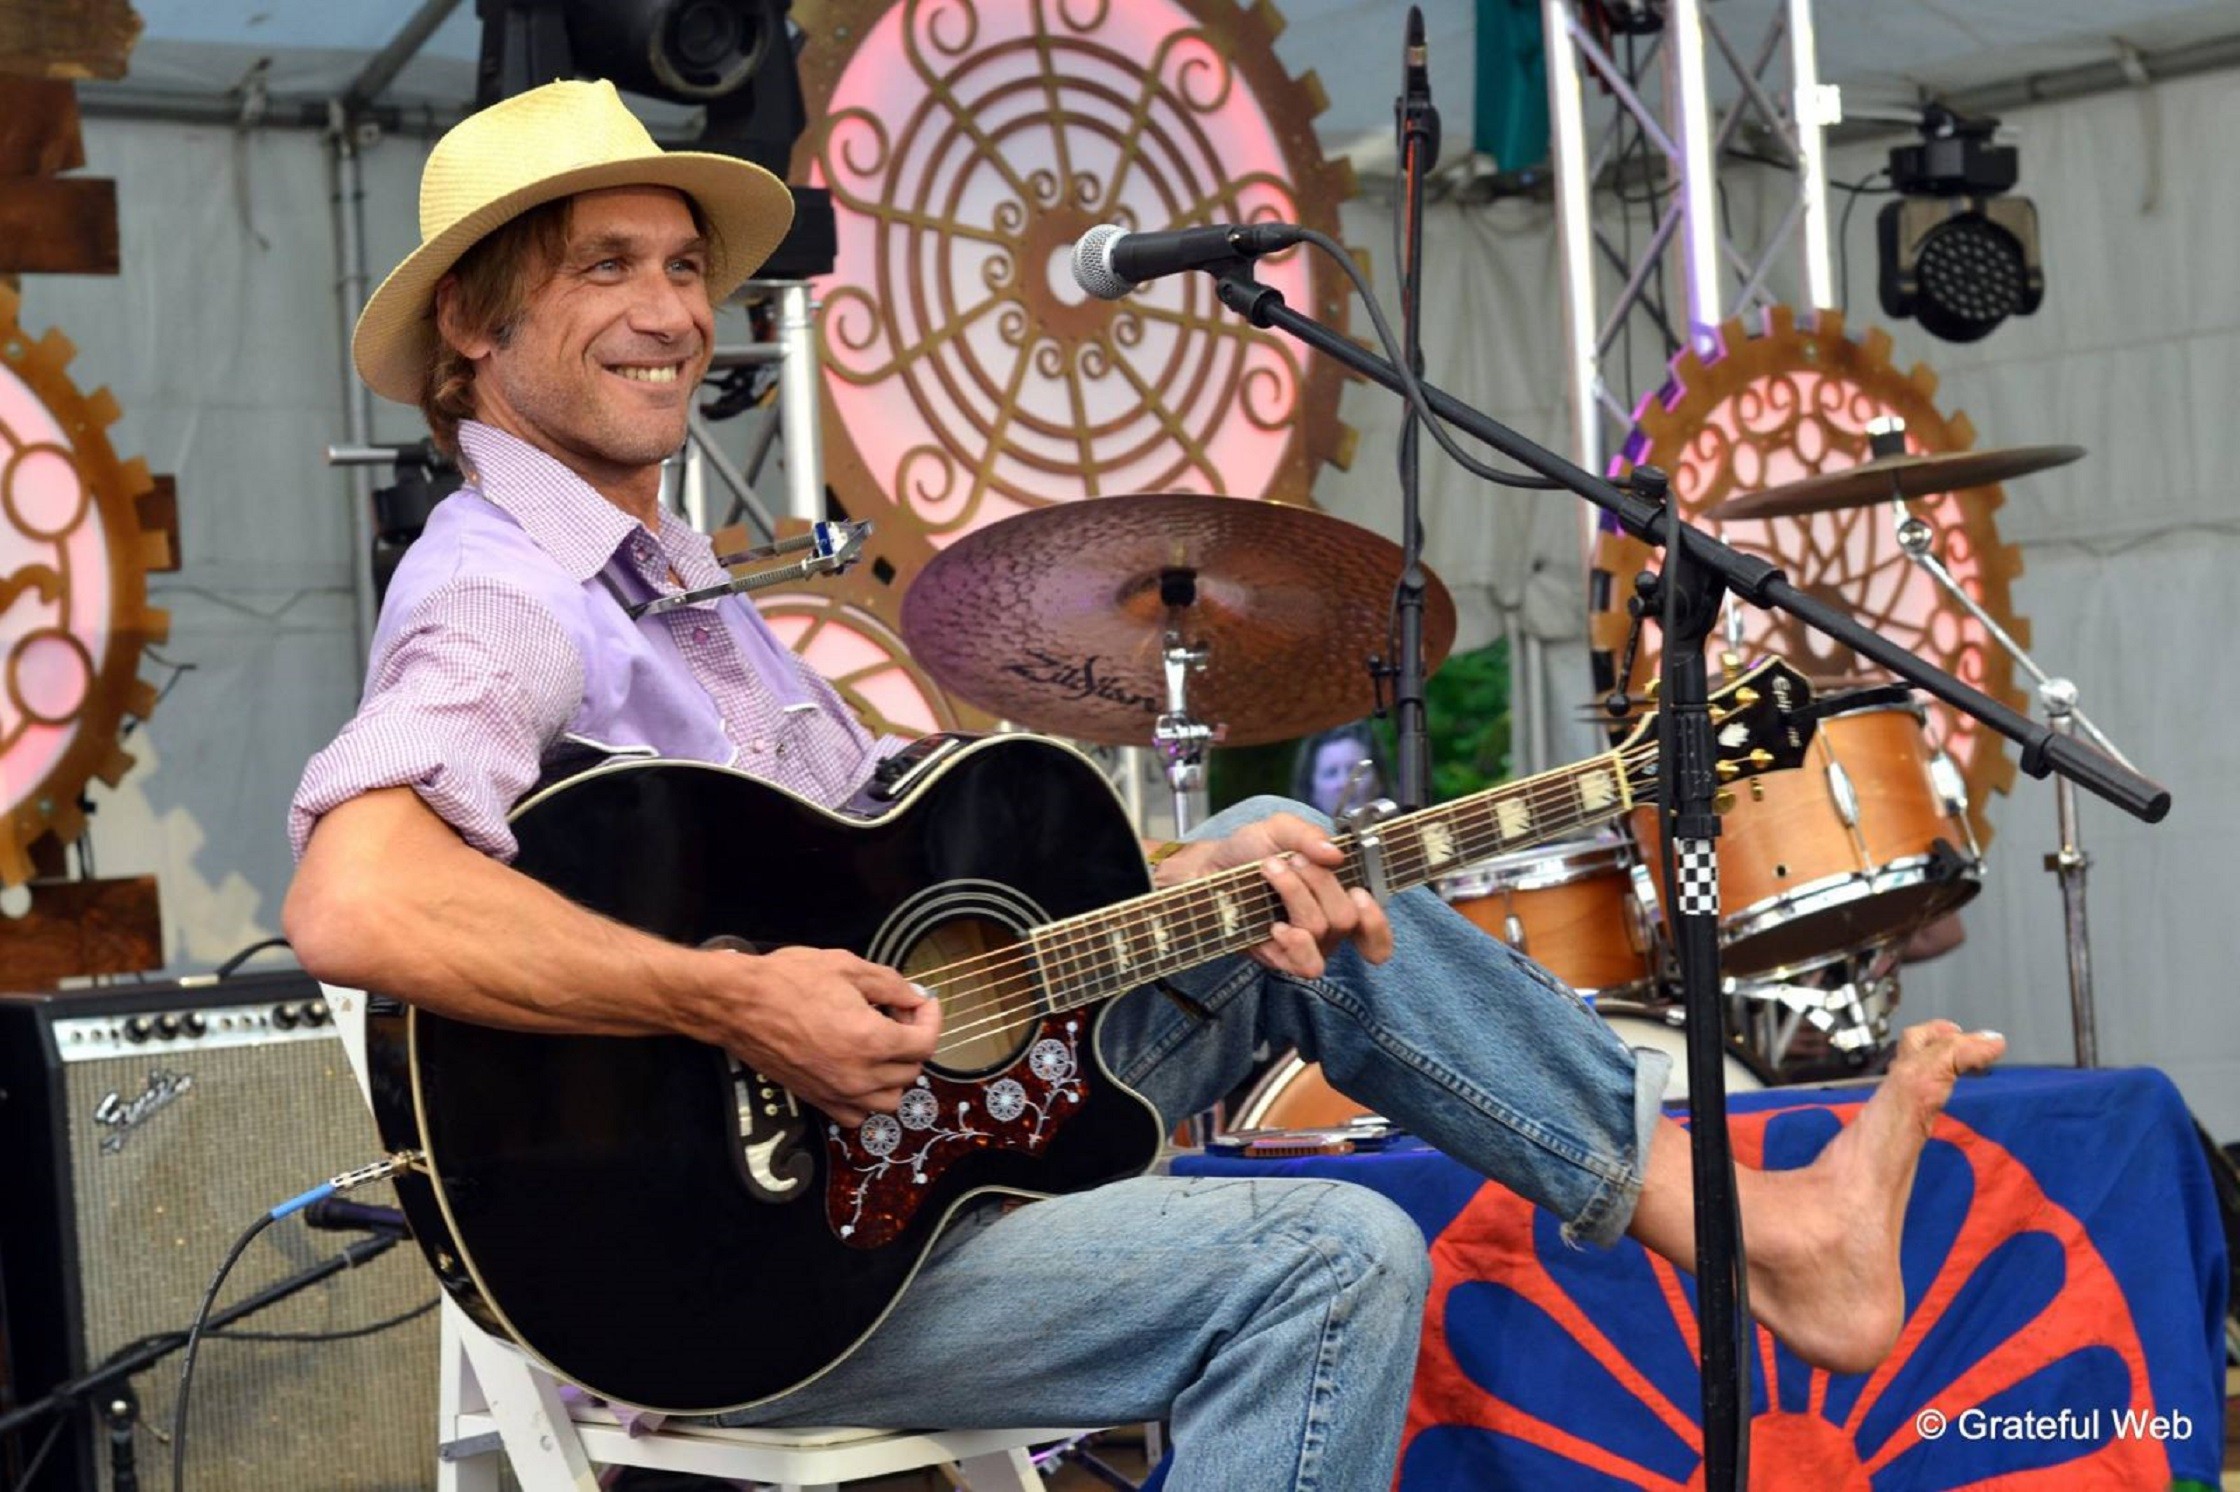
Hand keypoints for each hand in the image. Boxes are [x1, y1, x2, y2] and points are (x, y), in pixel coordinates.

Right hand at [702, 945, 940, 1126]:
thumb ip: (890, 984)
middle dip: (913, 1040)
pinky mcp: (817, 1100)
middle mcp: (859, 1075)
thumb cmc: (788, 981)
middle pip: (911, 1070)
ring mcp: (837, 1092)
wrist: (739, 1004)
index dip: (931, 1019)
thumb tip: (914, 998)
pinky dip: (867, 1099)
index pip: (925, 1043)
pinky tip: (859, 1071)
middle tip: (896, 1014)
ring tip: (881, 1044)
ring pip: (890, 1100)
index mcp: (871, 1040)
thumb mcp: (847, 967)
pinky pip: (857, 1115)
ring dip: (895, 1073)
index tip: (922, 1003)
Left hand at [1154, 813, 1393, 977]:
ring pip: (1321, 931)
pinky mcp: (1277, 959)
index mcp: (1337, 900)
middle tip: (1291, 860)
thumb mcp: (1279, 829)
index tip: (1359, 893)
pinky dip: (1292, 939)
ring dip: (1297, 896)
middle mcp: (1326, 929)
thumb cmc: (1248, 850)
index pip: (1375, 934)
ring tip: (1271, 872)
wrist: (1207, 867)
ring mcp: (1302, 946)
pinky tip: (1274, 924)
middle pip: (1345, 918)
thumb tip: (1335, 854)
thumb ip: (1308, 834)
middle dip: (1318, 882)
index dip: (1377, 922)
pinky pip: (1302, 963)